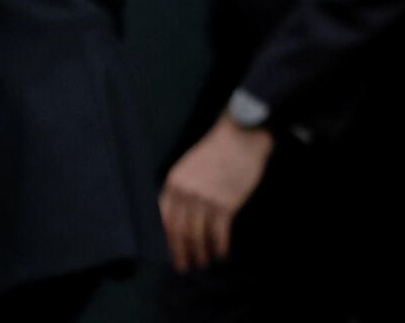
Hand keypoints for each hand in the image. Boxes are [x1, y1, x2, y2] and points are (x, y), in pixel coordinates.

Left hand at [159, 115, 274, 272]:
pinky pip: (219, 233)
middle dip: (180, 252)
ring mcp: (206, 200)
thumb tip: (178, 215)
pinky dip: (219, 246)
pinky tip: (221, 253)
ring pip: (198, 235)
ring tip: (203, 262)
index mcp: (174, 183)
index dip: (165, 239)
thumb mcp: (189, 166)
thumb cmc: (216, 150)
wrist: (241, 137)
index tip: (169, 252)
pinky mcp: (226, 204)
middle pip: (179, 232)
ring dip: (200, 253)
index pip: (163, 219)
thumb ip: (181, 188)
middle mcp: (187, 194)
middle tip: (184, 266)